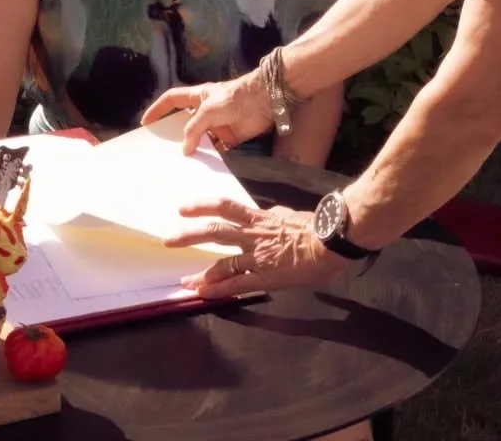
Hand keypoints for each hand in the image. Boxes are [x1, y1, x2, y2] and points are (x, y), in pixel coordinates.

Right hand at [140, 71, 272, 154]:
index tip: (146, 123)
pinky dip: (206, 159)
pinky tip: (199, 169)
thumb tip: (184, 150)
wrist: (264, 102)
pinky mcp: (228, 139)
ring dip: (190, 150)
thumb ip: (193, 129)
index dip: (158, 110)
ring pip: (198, 140)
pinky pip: (213, 151)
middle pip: (183, 123)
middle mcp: (204, 112)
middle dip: (172, 135)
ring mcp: (215, 126)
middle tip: (159, 150)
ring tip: (176, 165)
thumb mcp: (208, 110)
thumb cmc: (234, 98)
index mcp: (197, 97)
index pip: (172, 101)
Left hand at [164, 197, 351, 298]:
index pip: (226, 209)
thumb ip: (272, 216)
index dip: (203, 207)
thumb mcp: (288, 213)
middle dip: (190, 235)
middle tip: (170, 239)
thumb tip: (268, 214)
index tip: (184, 210)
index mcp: (259, 218)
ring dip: (201, 272)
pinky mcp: (265, 277)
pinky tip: (203, 293)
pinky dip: (218, 289)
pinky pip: (237, 284)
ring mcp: (257, 257)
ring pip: (222, 262)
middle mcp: (252, 235)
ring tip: (185, 280)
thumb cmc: (314, 226)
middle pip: (215, 232)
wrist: (330, 240)